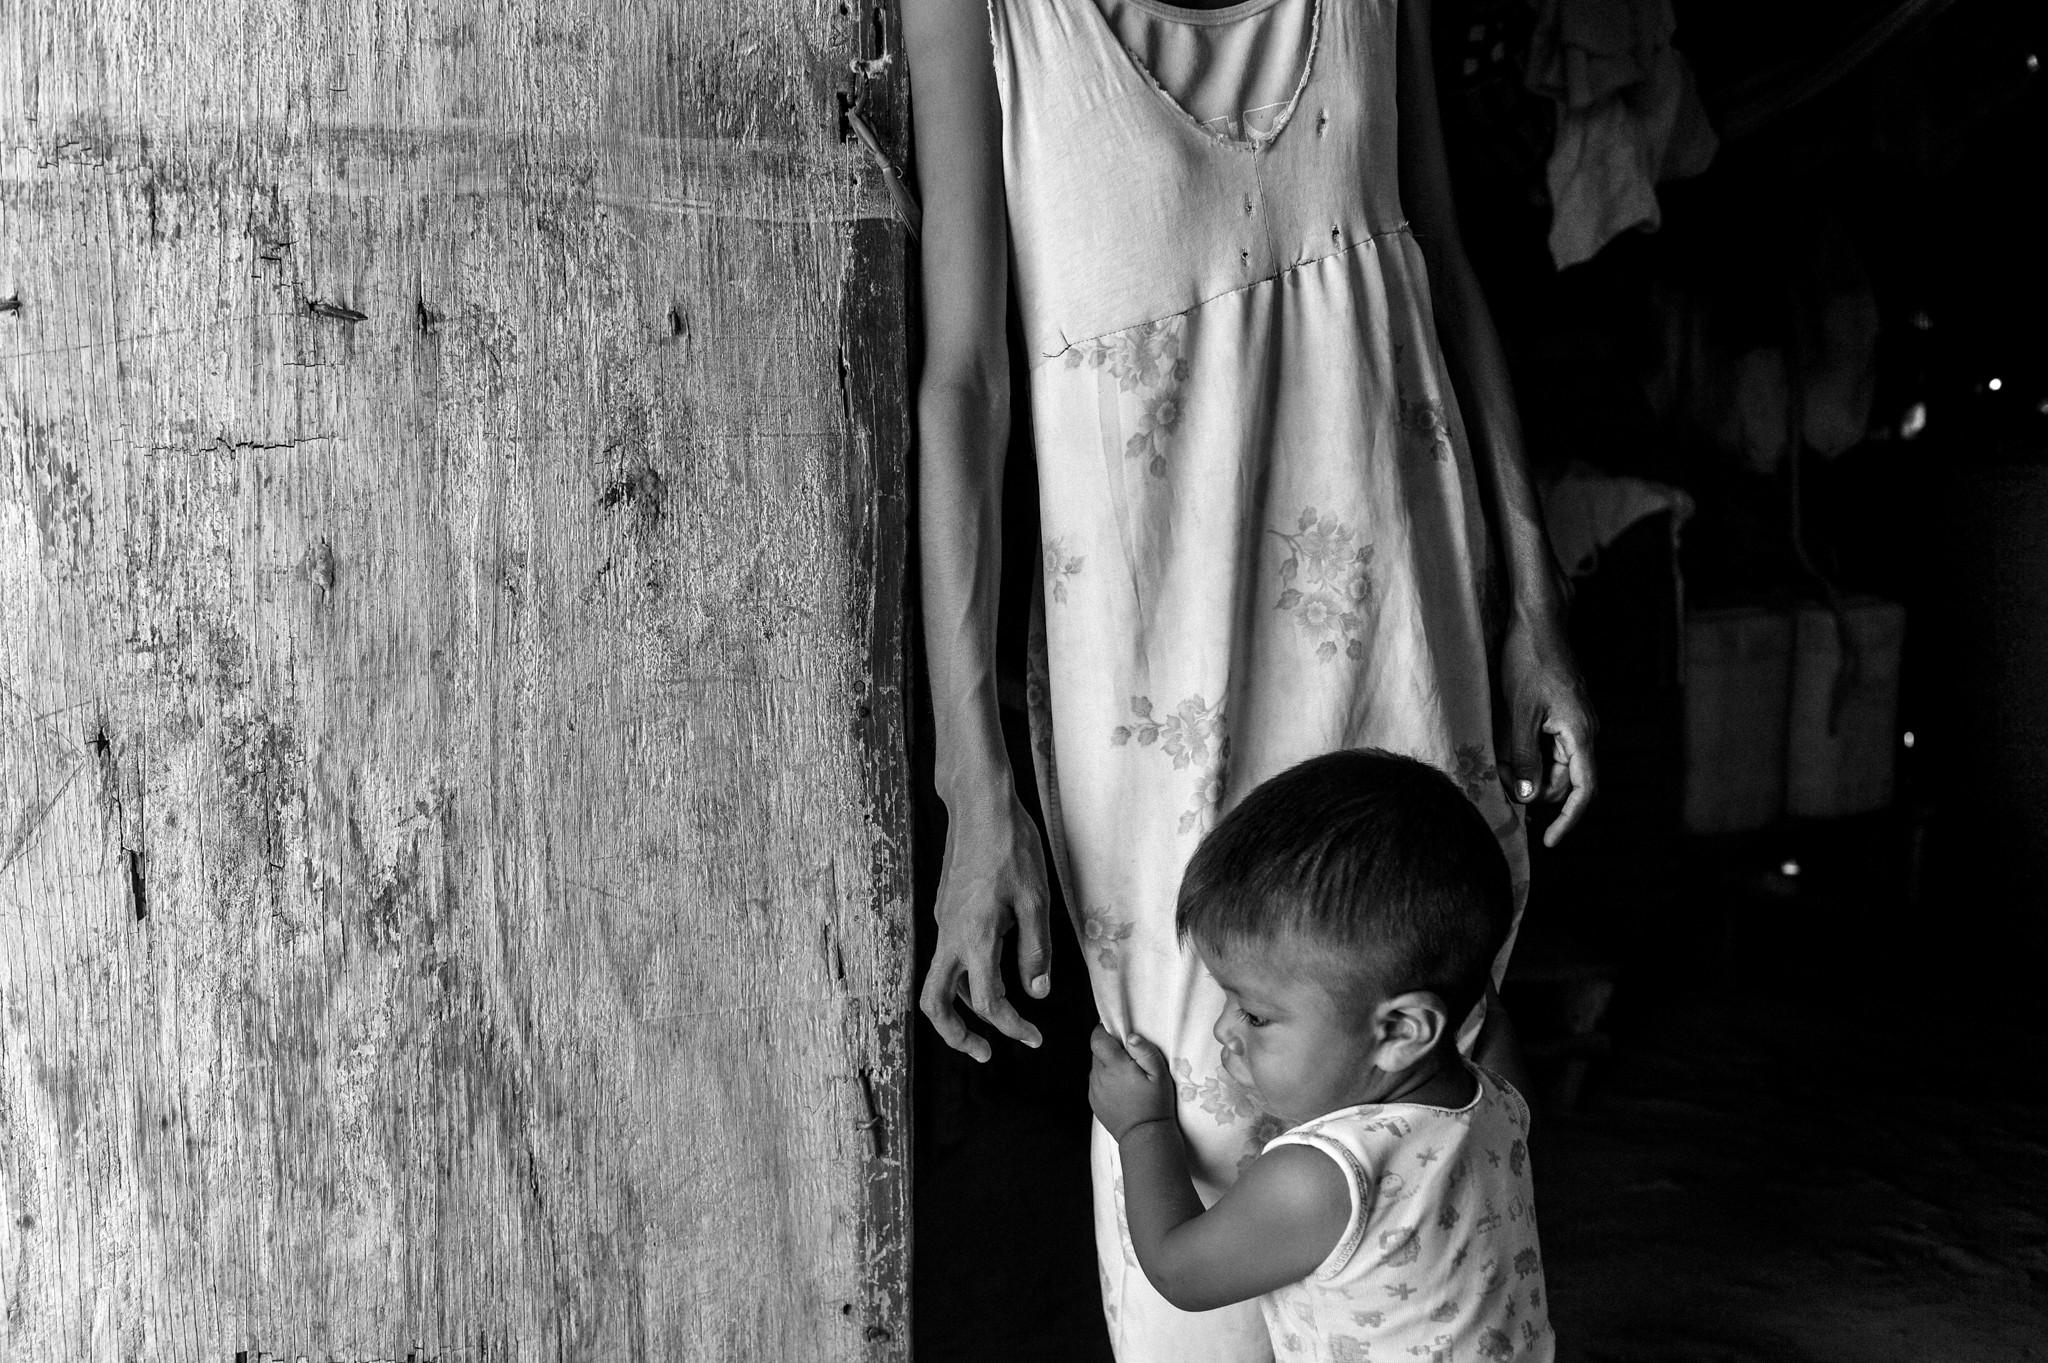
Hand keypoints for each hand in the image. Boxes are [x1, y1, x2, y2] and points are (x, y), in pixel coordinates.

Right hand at [918, 788, 1052, 1061]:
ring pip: (939, 982)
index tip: (1034, 1038)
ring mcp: (944, 924)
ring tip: (994, 1021)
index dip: (1012, 1028)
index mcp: (975, 939)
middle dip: (957, 1036)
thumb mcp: (1035, 900)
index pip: (987, 1002)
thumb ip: (1035, 951)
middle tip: (986, 1054)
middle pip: (935, 1004)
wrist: (980, 806)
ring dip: (961, 1009)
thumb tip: (1035, 995)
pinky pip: (949, 958)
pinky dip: (965, 979)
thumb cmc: (1012, 847)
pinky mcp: (946, 913)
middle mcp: (950, 937)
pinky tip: (994, 972)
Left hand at [1089, 1026, 1176, 1141]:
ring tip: (1126, 1077)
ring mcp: (1094, 1090)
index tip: (1115, 1032)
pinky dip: (1105, 1081)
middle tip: (1129, 1058)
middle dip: (1110, 1050)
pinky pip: (1096, 1082)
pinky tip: (1121, 1090)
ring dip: (1107, 1066)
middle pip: (1097, 1052)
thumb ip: (1145, 1052)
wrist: (1144, 1136)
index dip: (1103, 1030)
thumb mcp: (1159, 1075)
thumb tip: (1131, 1036)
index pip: (1097, 1039)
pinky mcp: (1093, 1101)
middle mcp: (1099, 1076)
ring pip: (1096, 1067)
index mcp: (1114, 1066)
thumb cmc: (1155, 1104)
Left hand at [1496, 606, 1598, 846]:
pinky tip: (1509, 759)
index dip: (1569, 820)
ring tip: (1502, 781)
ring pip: (1558, 765)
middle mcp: (1586, 730)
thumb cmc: (1528, 660)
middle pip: (1568, 781)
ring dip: (1534, 777)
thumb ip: (1523, 756)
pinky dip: (1533, 758)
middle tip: (1507, 805)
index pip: (1584, 790)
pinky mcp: (1565, 713)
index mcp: (1581, 733)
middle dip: (1541, 798)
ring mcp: (1577, 722)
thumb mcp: (1518, 712)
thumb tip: (1528, 797)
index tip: (1549, 841)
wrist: (1538, 621)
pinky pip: (1552, 747)